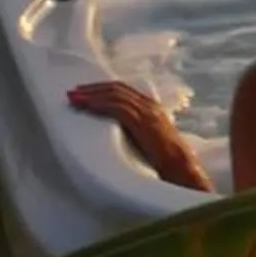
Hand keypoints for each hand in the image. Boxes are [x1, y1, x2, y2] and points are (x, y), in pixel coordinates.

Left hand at [67, 79, 212, 190]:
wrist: (182, 168)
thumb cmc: (165, 160)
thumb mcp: (148, 139)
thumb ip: (135, 130)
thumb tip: (115, 132)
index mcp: (151, 107)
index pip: (123, 90)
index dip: (102, 88)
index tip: (83, 92)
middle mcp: (149, 105)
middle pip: (117, 88)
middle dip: (93, 89)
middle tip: (73, 92)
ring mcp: (147, 112)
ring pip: (115, 95)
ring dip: (92, 96)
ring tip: (74, 99)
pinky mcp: (143, 122)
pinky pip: (118, 108)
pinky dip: (101, 105)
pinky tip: (88, 106)